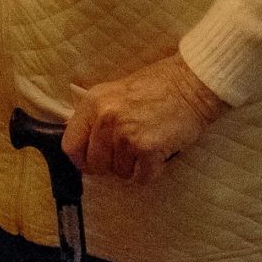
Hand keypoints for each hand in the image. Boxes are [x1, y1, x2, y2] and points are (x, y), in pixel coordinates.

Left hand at [61, 53, 226, 182]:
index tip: (91, 160)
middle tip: (126, 153)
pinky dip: (150, 172)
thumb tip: (82, 142)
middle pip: (95, 165)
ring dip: (133, 166)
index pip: (70, 146)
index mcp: (93, 104)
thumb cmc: (156, 86)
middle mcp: (106, 120)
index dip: (81, 158)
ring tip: (145, 146)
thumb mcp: (114, 92)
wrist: (191, 84)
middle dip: (110, 165)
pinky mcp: (149, 149)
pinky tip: (156, 156)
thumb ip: (95, 116)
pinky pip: (142, 177)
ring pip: (119, 173)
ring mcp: (127, 135)